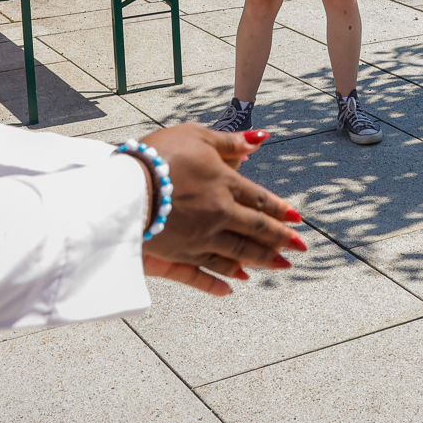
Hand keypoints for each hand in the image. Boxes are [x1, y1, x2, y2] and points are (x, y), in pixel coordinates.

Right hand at [139, 125, 304, 279]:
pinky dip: (221, 280)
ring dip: (262, 260)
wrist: (121, 187)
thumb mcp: (196, 136)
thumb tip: (260, 139)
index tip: (297, 220)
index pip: (259, 200)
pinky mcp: (178, 255)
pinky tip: (235, 286)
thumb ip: (229, 142)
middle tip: (300, 249)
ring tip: (281, 266)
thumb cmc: (157, 155)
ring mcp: (200, 238)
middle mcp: (218, 214)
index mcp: (224, 184)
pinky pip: (205, 272)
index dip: (280, 210)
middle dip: (280, 239)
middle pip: (255, 229)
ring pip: (238, 252)